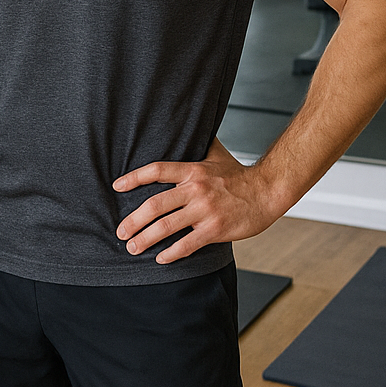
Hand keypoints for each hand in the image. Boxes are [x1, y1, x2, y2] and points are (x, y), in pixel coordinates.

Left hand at [112, 139, 287, 263]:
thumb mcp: (217, 154)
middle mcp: (195, 189)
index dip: (134, 178)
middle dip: (133, 220)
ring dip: (145, 238)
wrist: (268, 191)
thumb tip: (189, 128)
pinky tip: (161, 258)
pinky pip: (187, 244)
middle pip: (155, 204)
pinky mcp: (215, 229)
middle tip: (120, 231)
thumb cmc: (240, 175)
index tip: (117, 186)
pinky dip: (171, 253)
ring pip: (166, 226)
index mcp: (192, 170)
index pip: (156, 170)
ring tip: (133, 247)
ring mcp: (204, 210)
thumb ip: (199, 145)